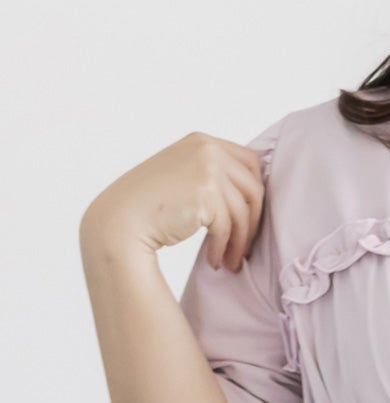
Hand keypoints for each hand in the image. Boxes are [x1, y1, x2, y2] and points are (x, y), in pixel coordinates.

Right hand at [80, 131, 265, 272]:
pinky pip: (227, 227)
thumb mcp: (184, 175)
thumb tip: (250, 196)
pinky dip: (224, 248)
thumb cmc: (151, 205)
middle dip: (253, 222)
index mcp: (203, 141)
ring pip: (243, 212)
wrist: (120, 219)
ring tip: (230, 261)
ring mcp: (207, 169)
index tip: (249, 220)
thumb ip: (212, 175)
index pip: (249, 163)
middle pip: (253, 188)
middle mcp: (207, 149)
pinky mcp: (206, 194)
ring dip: (239, 242)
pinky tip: (215, 261)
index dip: (255, 194)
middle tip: (244, 247)